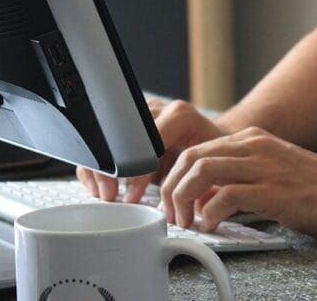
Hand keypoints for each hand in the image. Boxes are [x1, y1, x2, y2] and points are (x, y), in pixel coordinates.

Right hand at [76, 99, 225, 202]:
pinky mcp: (130, 125)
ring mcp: (141, 115)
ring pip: (108, 137)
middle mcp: (159, 110)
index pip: (148, 142)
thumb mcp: (211, 167)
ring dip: (101, 168)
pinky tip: (98, 186)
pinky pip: (105, 142)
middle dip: (111, 170)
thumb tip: (181, 206)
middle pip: (121, 136)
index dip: (136, 172)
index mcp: (180, 116)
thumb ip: (195, 180)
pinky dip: (99, 165)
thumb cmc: (217, 158)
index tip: (132, 196)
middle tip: (110, 196)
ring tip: (104, 194)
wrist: (217, 145)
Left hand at [159, 127, 316, 238]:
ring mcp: (264, 166)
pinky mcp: (274, 191)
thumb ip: (240, 180)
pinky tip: (213, 227)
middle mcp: (254, 146)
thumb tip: (204, 200)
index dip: (175, 176)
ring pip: (200, 171)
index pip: (195, 148)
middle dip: (171, 188)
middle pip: (190, 156)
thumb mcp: (273, 174)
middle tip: (173, 215)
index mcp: (252, 140)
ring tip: (187, 222)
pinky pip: (225, 196)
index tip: (171, 201)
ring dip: (183, 199)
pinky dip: (210, 214)